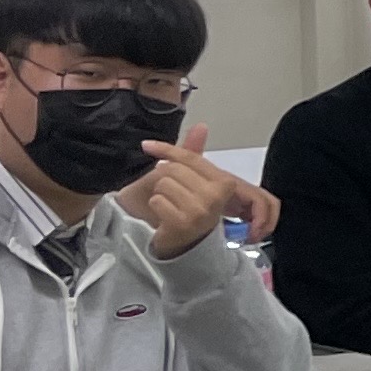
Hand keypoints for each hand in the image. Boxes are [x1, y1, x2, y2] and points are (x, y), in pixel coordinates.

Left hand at [135, 129, 268, 257]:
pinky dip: (156, 207)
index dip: (165, 149)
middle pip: (173, 169)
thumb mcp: (192, 180)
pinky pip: (158, 200)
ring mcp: (201, 210)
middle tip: (173, 195)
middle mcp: (217, 195)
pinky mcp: (184, 222)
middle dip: (165, 179)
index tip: (146, 145)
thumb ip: (195, 153)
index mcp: (224, 182)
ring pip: (164, 183)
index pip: (189, 157)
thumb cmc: (186, 208)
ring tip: (170, 206)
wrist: (180, 244)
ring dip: (160, 194)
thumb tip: (201, 126)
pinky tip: (165, 217)